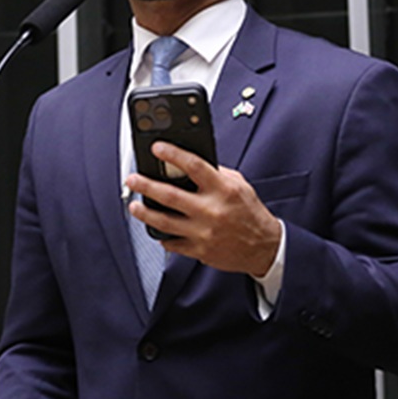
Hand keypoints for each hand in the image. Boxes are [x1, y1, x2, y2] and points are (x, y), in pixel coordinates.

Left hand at [126, 141, 281, 276]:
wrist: (264, 247)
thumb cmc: (250, 214)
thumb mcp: (239, 185)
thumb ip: (216, 174)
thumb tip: (191, 164)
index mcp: (222, 189)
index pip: (193, 166)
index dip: (172, 154)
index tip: (157, 148)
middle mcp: (211, 210)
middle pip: (170, 195)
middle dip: (146, 185)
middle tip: (133, 179)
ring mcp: (203, 232)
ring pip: (164, 221)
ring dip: (144, 213)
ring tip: (134, 206)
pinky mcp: (199, 250)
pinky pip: (172, 243)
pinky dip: (162, 235)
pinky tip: (156, 228)